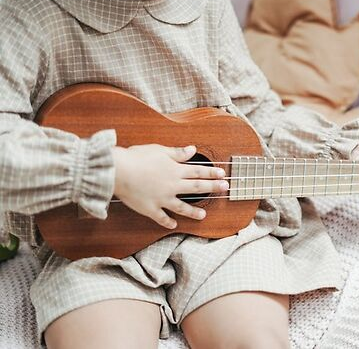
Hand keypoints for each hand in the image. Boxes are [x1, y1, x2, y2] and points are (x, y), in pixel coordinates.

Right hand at [112, 145, 227, 228]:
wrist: (118, 171)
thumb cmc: (137, 157)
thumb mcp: (159, 150)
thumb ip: (177, 152)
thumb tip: (193, 150)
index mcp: (175, 170)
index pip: (198, 171)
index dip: (211, 172)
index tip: (222, 174)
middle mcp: (172, 185)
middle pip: (196, 187)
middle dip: (212, 188)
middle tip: (225, 189)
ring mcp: (162, 199)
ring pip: (182, 207)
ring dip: (194, 212)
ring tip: (203, 215)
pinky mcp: (150, 208)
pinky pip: (161, 218)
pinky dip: (168, 222)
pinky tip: (174, 225)